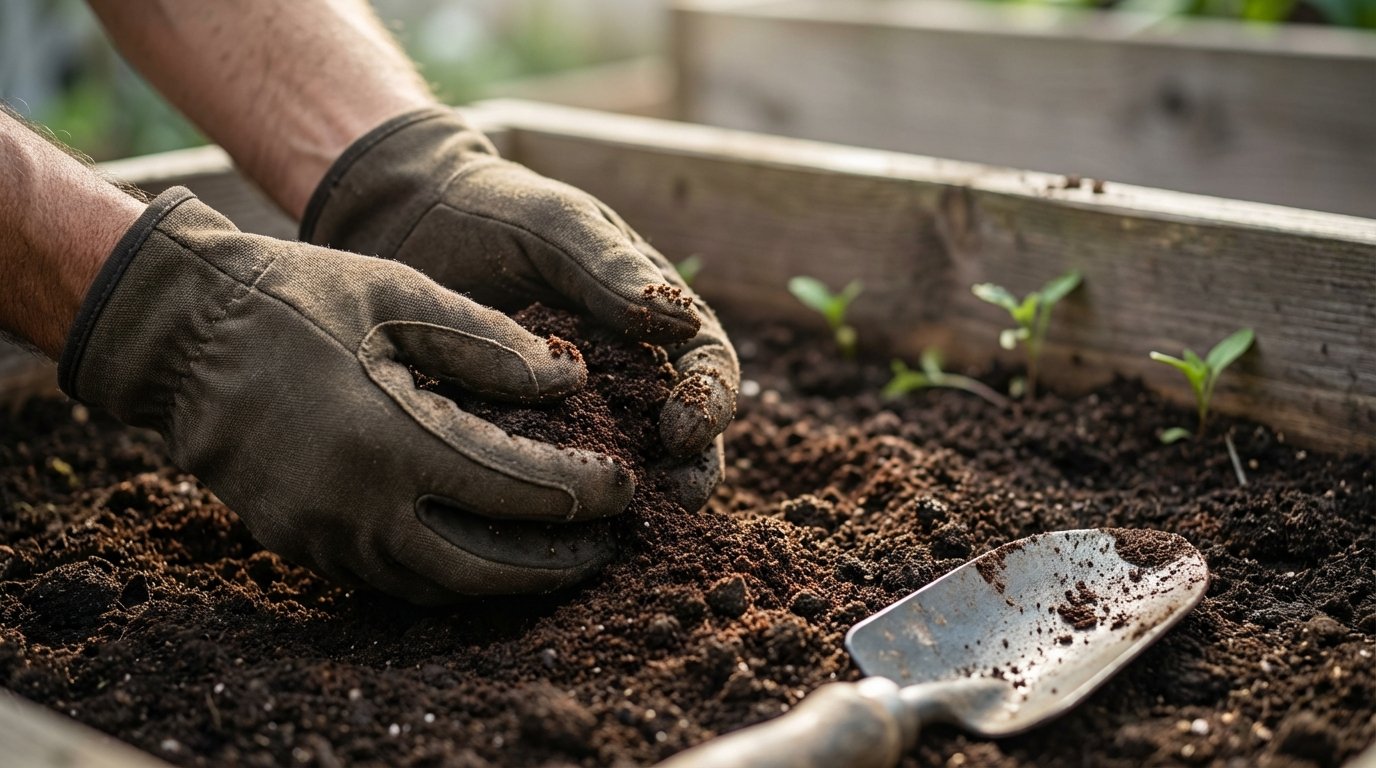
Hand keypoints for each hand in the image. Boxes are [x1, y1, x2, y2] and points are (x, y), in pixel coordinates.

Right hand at [61, 188, 637, 603]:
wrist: (180, 335)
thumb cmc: (295, 298)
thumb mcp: (400, 295)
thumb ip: (491, 343)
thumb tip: (572, 380)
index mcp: (392, 439)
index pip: (518, 490)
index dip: (583, 493)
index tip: (625, 484)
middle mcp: (357, 508)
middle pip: (486, 567)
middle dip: (558, 562)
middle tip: (606, 543)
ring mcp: (323, 537)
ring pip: (437, 586)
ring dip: (505, 580)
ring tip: (557, 555)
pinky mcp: (300, 546)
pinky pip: (390, 580)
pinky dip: (447, 573)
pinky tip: (481, 548)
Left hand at [300, 107, 738, 511]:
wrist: (403, 219)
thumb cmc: (491, 210)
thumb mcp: (552, 225)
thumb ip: (610, 267)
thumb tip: (684, 322)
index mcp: (655, 314)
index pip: (708, 366)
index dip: (712, 402)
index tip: (684, 430)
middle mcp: (629, 370)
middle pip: (685, 435)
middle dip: (689, 470)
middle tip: (672, 500)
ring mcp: (580, 411)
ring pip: (625, 467)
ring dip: (633, 500)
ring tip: (621, 526)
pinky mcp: (526, 439)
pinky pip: (552, 478)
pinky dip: (558, 503)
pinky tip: (543, 526)